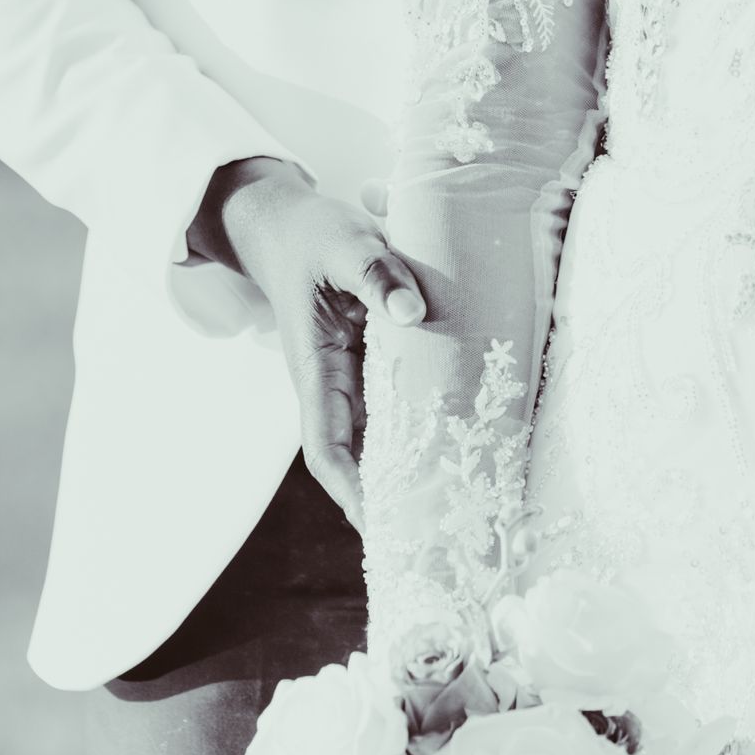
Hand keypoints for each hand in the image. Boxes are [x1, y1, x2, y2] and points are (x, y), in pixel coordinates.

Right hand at [213, 160, 426, 531]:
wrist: (287, 221)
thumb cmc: (312, 235)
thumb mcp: (344, 244)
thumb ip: (376, 273)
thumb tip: (413, 311)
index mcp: (316, 368)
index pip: (325, 447)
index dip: (352, 488)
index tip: (382, 524)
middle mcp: (335, 382)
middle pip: (360, 454)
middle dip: (393, 496)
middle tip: (441, 533)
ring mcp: (355, 374)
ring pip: (383, 433)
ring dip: (414, 465)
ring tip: (462, 503)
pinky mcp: (376, 358)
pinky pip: (400, 400)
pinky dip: (426, 423)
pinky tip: (466, 439)